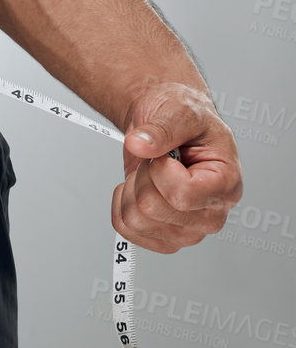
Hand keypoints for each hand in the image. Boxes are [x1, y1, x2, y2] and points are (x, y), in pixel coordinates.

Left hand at [112, 81, 242, 253]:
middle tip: (156, 159)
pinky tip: (137, 187)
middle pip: (152, 209)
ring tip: (149, 172)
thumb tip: (138, 144)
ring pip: (136, 221)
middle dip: (143, 176)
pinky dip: (121, 205)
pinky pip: (127, 230)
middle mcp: (210, 212)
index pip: (181, 195)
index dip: (159, 170)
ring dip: (131, 189)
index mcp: (226, 183)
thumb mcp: (179, 111)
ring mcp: (189, 229)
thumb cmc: (183, 116)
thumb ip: (161, 128)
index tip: (164, 154)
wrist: (167, 121)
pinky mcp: (167, 236)